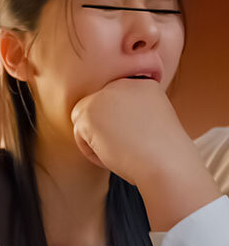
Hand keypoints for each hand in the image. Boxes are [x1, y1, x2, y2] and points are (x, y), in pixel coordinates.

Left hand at [70, 78, 192, 184]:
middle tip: (126, 148)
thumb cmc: (162, 153)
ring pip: (85, 121)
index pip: (114, 105)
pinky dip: (91, 151)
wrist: (166, 162)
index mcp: (142, 84)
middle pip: (96, 110)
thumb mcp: (151, 123)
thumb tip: (105, 124)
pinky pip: (79, 134)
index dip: (119, 128)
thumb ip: (129, 115)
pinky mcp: (88, 110)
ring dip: (97, 141)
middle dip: (105, 132)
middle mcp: (122, 83)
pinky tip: (112, 153)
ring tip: (121, 151)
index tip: (136, 141)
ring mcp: (104, 94)